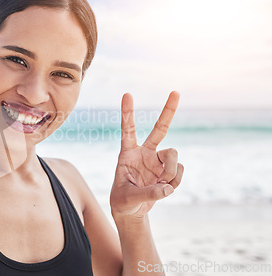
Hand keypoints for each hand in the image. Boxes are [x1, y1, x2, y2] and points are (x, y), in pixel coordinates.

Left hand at [110, 91, 183, 219]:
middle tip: (176, 92)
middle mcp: (145, 153)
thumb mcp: (129, 198)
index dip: (128, 113)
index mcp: (127, 153)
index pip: (128, 130)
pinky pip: (179, 172)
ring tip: (161, 186)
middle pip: (160, 129)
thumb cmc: (123, 201)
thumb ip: (148, 193)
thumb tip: (167, 188)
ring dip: (171, 172)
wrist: (131, 210)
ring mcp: (158, 161)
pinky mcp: (168, 171)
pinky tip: (164, 189)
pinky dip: (175, 183)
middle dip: (168, 111)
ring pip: (174, 156)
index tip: (127, 94)